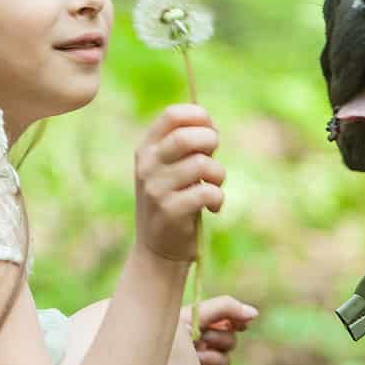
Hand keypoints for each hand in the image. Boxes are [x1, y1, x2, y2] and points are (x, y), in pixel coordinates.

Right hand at [132, 104, 224, 266]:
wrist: (157, 249)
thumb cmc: (173, 200)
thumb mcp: (169, 168)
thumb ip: (186, 146)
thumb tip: (210, 124)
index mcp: (146, 149)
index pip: (171, 115)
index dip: (199, 117)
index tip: (210, 130)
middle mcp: (147, 166)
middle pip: (186, 137)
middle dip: (211, 142)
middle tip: (214, 157)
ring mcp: (156, 189)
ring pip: (202, 164)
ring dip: (219, 174)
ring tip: (215, 186)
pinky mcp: (170, 211)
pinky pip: (207, 192)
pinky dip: (218, 198)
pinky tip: (213, 207)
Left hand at [181, 294, 257, 364]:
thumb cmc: (165, 341)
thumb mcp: (191, 317)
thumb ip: (224, 308)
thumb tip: (254, 313)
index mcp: (193, 321)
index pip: (226, 317)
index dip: (235, 320)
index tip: (238, 324)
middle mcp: (197, 341)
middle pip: (230, 341)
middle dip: (217, 341)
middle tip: (198, 343)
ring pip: (226, 362)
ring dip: (210, 361)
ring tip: (191, 361)